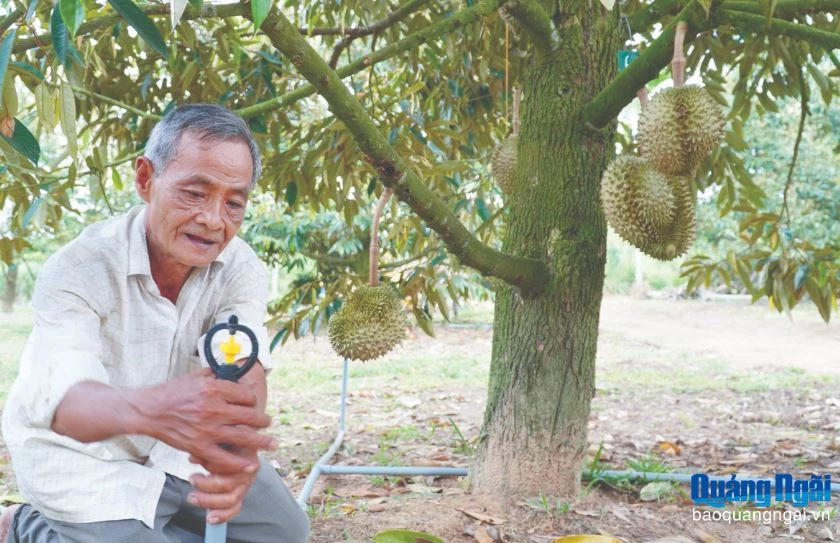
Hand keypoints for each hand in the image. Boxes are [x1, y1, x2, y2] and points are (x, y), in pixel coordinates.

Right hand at [129, 368, 275, 473]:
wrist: (150, 411)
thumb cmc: (173, 392)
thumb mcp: (197, 376)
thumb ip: (218, 375)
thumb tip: (235, 372)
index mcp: (215, 389)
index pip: (247, 395)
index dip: (253, 400)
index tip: (253, 403)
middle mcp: (214, 409)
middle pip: (250, 416)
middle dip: (263, 421)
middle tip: (268, 422)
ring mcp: (208, 429)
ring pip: (243, 437)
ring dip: (261, 441)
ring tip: (271, 443)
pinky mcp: (199, 446)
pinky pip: (224, 458)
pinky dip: (239, 463)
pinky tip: (250, 464)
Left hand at [187, 447, 260, 523]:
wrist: (236, 446)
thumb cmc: (226, 442)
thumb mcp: (218, 441)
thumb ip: (207, 449)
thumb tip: (192, 458)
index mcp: (246, 455)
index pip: (229, 465)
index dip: (210, 465)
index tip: (194, 459)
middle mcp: (249, 472)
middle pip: (228, 484)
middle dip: (206, 485)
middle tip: (191, 479)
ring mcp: (246, 485)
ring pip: (230, 499)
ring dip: (209, 501)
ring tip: (192, 497)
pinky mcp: (241, 496)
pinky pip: (234, 509)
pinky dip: (223, 516)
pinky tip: (210, 519)